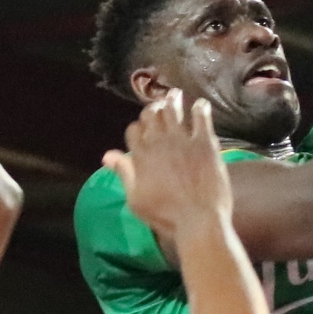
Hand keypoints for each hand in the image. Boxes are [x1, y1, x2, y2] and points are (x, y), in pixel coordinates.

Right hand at [107, 91, 234, 241]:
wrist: (198, 220)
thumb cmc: (164, 215)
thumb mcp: (135, 199)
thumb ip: (123, 173)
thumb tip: (107, 155)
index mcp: (141, 156)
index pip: (133, 130)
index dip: (137, 128)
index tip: (143, 129)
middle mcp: (159, 143)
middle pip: (151, 115)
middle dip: (153, 108)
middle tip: (159, 106)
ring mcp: (182, 140)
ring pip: (173, 111)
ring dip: (173, 100)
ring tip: (175, 94)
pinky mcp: (205, 143)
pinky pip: (201, 118)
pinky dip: (200, 109)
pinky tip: (201, 104)